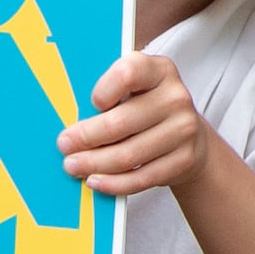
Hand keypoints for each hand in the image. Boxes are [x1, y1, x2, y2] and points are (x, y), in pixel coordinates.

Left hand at [61, 51, 208, 197]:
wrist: (190, 136)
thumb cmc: (148, 108)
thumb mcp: (136, 89)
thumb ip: (110, 94)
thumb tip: (71, 121)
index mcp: (159, 70)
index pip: (128, 73)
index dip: (104, 89)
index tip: (90, 104)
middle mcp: (175, 97)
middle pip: (120, 122)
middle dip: (86, 138)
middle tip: (64, 145)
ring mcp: (183, 130)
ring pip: (128, 155)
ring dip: (94, 164)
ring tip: (74, 166)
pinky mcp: (184, 160)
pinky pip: (141, 178)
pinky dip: (113, 183)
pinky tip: (96, 181)